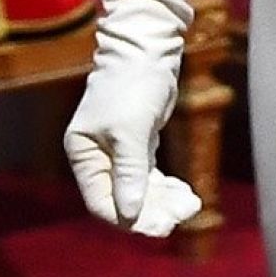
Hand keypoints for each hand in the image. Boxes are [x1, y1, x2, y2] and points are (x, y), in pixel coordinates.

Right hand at [64, 63, 198, 237]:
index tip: (158, 226)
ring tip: (191, 204)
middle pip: (123, 201)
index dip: (127, 218)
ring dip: (165, 202)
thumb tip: (130, 214)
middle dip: (152, 211)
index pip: (101, 201)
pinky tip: (187, 195)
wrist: (147, 50)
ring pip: (140, 192)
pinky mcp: (139, 147)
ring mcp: (119, 154)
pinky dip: (168, 189)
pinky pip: (151, 180)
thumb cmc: (131, 85)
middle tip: (182, 215)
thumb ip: (130, 172)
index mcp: (83, 154)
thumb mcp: (130, 130)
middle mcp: (98, 158)